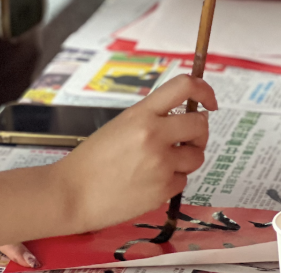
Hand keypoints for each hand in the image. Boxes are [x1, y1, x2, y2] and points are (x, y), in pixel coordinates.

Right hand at [59, 75, 216, 232]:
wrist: (71, 194)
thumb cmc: (91, 160)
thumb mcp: (121, 125)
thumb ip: (152, 118)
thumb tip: (185, 120)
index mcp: (141, 113)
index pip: (184, 86)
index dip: (204, 90)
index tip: (209, 101)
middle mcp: (154, 135)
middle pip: (200, 124)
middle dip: (199, 132)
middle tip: (188, 139)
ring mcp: (161, 163)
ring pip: (197, 155)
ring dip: (187, 158)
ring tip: (163, 163)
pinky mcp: (162, 190)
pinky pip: (183, 181)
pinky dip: (172, 181)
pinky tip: (150, 182)